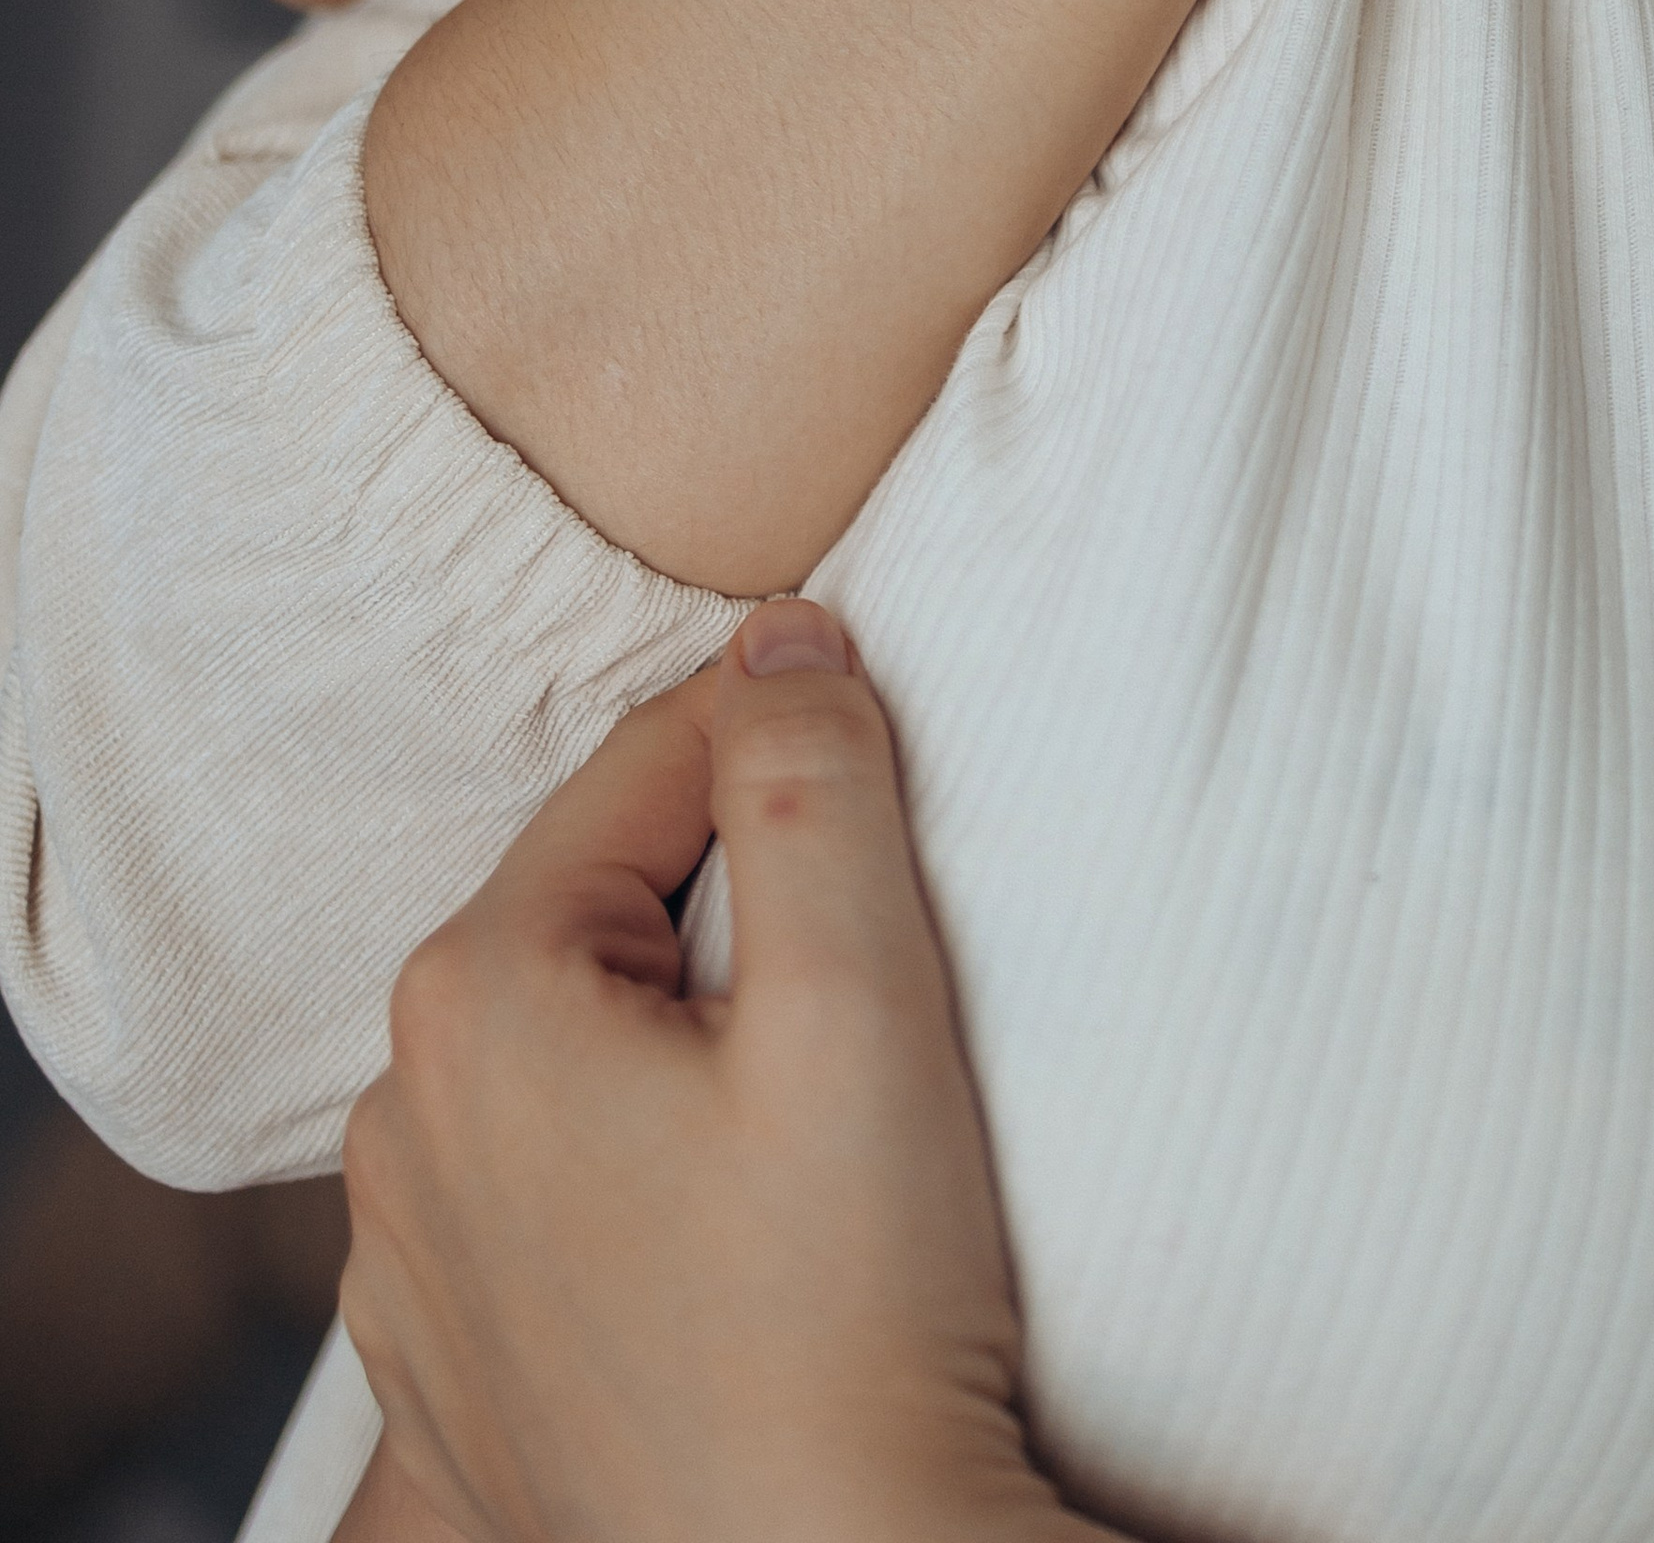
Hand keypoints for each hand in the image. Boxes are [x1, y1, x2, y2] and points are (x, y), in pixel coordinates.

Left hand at [342, 605, 1089, 1542]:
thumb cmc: (850, 1319)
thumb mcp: (864, 999)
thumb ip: (813, 781)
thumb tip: (778, 636)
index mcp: (476, 996)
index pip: (654, 767)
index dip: (795, 745)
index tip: (898, 782)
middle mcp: (397, 1120)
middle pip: (604, 909)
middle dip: (733, 907)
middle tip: (868, 983)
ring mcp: (410, 1264)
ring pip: (571, 1053)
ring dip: (680, 1043)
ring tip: (808, 1123)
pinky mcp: (453, 1374)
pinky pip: (546, 1194)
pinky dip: (633, 1173)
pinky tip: (732, 1230)